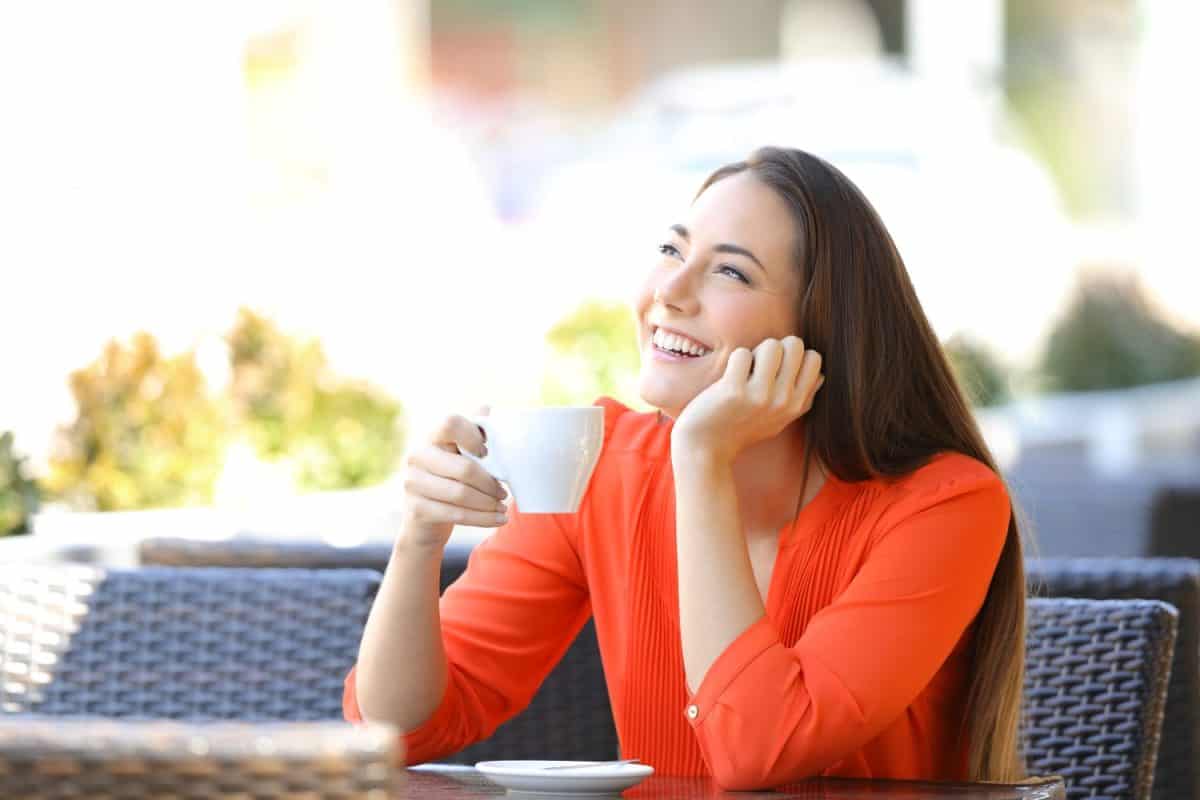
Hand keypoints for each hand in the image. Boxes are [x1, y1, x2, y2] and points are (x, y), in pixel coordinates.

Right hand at [398, 406, 509, 549]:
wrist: (426, 520)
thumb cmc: (450, 479)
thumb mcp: (460, 454)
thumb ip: (473, 432)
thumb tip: (486, 408)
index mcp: (431, 436)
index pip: (451, 423)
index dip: (473, 436)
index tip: (488, 453)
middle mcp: (417, 455)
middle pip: (464, 468)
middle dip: (490, 483)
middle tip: (504, 492)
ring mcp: (413, 483)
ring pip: (461, 494)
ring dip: (489, 504)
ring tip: (503, 508)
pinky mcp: (417, 509)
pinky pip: (456, 514)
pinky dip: (482, 519)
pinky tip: (497, 519)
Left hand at [671, 336, 823, 464]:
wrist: (706, 448)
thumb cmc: (740, 429)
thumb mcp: (779, 420)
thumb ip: (802, 398)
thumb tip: (821, 376)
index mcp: (797, 405)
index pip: (814, 358)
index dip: (792, 355)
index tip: (776, 369)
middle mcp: (784, 401)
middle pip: (795, 344)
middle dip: (775, 348)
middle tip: (759, 366)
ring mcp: (760, 396)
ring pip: (771, 345)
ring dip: (755, 352)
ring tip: (744, 371)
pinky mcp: (735, 391)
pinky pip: (742, 354)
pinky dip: (734, 360)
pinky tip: (728, 379)